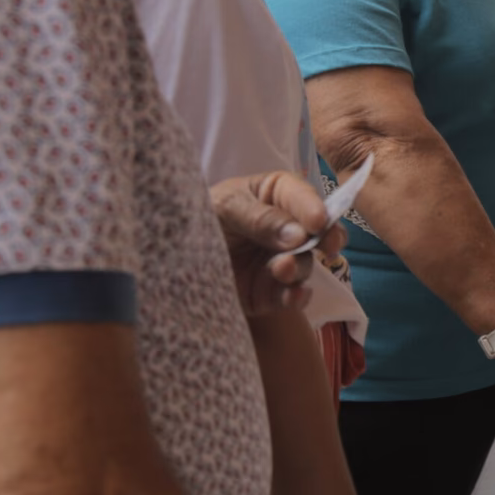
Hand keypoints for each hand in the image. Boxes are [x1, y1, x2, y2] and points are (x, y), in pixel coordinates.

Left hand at [210, 171, 345, 315]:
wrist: (166, 261)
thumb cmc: (196, 219)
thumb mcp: (223, 208)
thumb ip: (259, 218)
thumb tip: (300, 235)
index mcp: (275, 196)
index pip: (302, 197)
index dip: (314, 208)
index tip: (317, 222)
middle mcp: (286, 228)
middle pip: (316, 233)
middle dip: (324, 239)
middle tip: (327, 247)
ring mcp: (279, 261)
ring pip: (304, 265)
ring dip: (298, 268)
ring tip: (281, 270)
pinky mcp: (271, 291)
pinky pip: (291, 296)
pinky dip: (296, 298)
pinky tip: (293, 296)